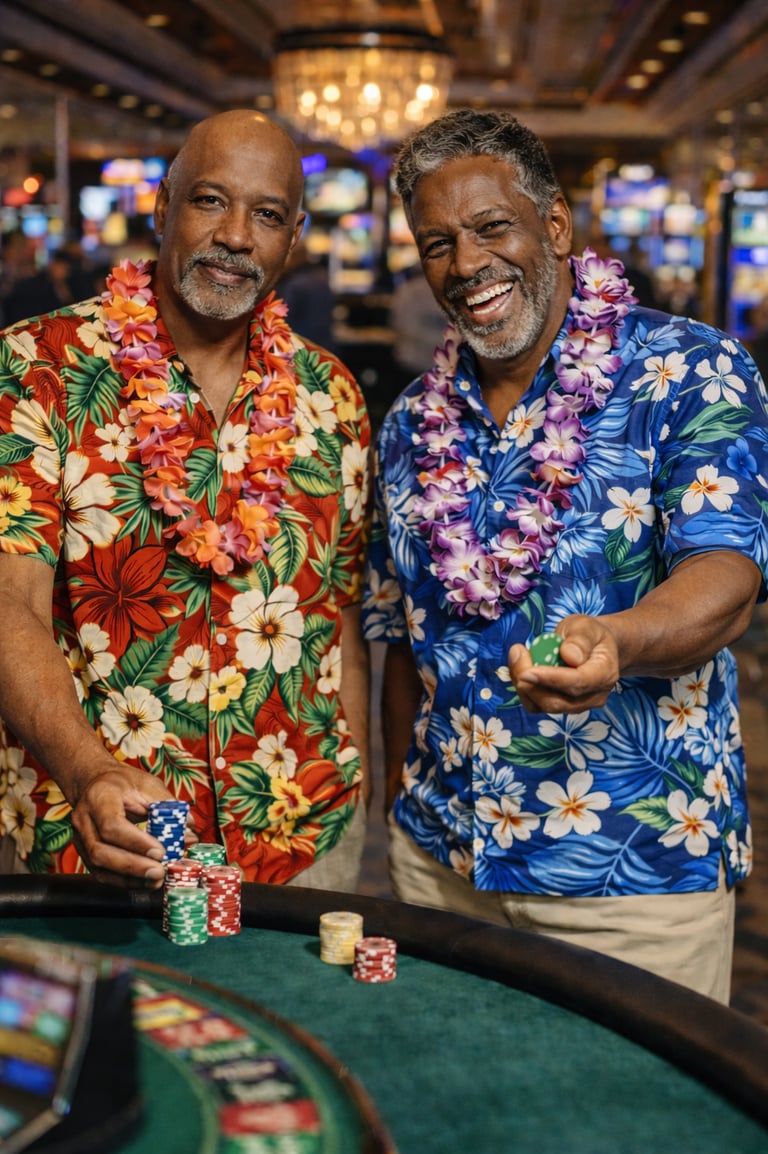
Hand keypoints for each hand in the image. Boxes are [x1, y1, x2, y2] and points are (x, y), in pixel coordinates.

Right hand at [69, 765, 182, 887]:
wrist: (96, 784)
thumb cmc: (123, 783)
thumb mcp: (147, 785)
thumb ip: (168, 806)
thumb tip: (189, 831)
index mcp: (99, 797)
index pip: (112, 824)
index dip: (136, 842)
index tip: (160, 851)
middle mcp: (84, 819)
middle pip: (101, 851)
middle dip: (132, 866)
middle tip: (159, 872)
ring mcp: (80, 838)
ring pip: (98, 867)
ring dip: (128, 878)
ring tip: (155, 881)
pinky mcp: (84, 853)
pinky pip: (100, 874)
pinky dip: (123, 882)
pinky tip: (143, 883)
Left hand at [509, 615, 619, 713]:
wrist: (594, 647)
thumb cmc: (589, 634)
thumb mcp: (586, 626)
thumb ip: (579, 639)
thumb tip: (569, 656)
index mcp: (604, 674)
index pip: (578, 683)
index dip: (551, 679)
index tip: (527, 671)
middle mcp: (593, 696)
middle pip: (557, 701)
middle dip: (530, 683)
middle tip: (516, 654)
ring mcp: (577, 705)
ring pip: (543, 706)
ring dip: (524, 685)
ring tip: (518, 656)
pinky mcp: (560, 706)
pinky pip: (537, 705)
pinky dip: (524, 689)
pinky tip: (520, 668)